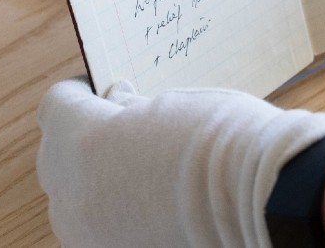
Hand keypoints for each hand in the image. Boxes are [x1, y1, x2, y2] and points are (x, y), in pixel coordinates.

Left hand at [36, 79, 324, 246]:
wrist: (269, 202)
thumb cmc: (225, 143)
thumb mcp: (174, 105)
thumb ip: (131, 108)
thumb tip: (116, 104)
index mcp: (80, 141)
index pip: (55, 106)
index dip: (79, 93)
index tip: (101, 91)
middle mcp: (72, 195)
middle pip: (55, 157)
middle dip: (83, 138)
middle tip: (123, 127)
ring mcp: (91, 236)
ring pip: (73, 202)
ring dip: (95, 182)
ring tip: (141, 172)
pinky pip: (98, 232)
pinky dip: (114, 217)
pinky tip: (151, 206)